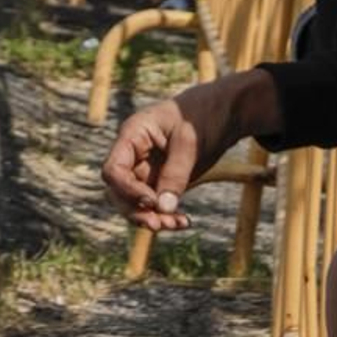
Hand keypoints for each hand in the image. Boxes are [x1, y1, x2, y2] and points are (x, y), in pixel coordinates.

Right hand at [101, 71, 281, 231]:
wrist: (223, 112)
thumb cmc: (202, 117)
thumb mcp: (189, 142)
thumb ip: (175, 174)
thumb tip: (162, 208)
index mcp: (133, 135)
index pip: (114, 169)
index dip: (127, 190)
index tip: (152, 201)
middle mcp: (134, 153)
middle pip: (119, 191)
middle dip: (137, 211)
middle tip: (161, 224)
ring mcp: (145, 168)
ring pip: (135, 202)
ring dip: (151, 218)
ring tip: (177, 224)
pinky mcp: (160, 180)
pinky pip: (154, 204)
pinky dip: (165, 215)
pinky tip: (183, 221)